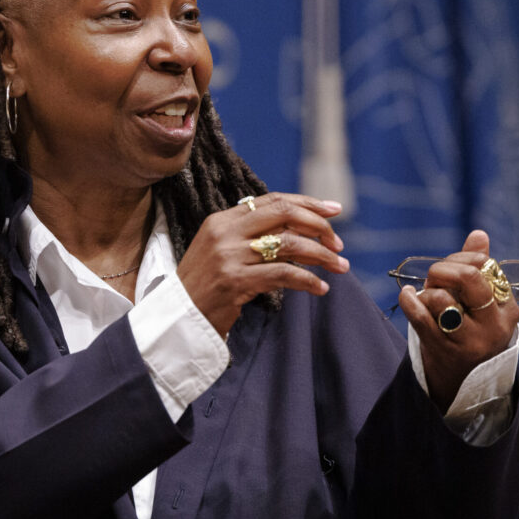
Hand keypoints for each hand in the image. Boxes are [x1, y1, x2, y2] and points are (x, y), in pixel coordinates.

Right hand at [177, 193, 348, 337]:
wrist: (179, 318)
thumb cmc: (205, 286)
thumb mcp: (220, 250)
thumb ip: (248, 234)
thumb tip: (295, 226)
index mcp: (222, 219)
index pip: (273, 200)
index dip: (307, 203)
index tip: (334, 210)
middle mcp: (225, 232)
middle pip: (284, 214)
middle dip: (318, 225)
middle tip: (338, 243)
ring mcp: (230, 256)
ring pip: (290, 244)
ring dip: (322, 255)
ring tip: (340, 266)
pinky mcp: (236, 281)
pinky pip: (284, 274)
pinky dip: (308, 281)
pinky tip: (320, 288)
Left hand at [397, 230, 518, 411]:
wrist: (462, 382)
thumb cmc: (472, 331)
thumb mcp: (482, 302)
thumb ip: (479, 267)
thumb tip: (478, 234)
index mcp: (508, 309)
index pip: (485, 268)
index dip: (461, 260)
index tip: (450, 266)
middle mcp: (494, 325)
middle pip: (468, 279)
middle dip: (443, 269)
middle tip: (434, 276)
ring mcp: (469, 341)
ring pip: (442, 299)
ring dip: (427, 293)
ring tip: (426, 298)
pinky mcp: (444, 352)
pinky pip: (420, 318)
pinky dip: (409, 301)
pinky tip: (407, 296)